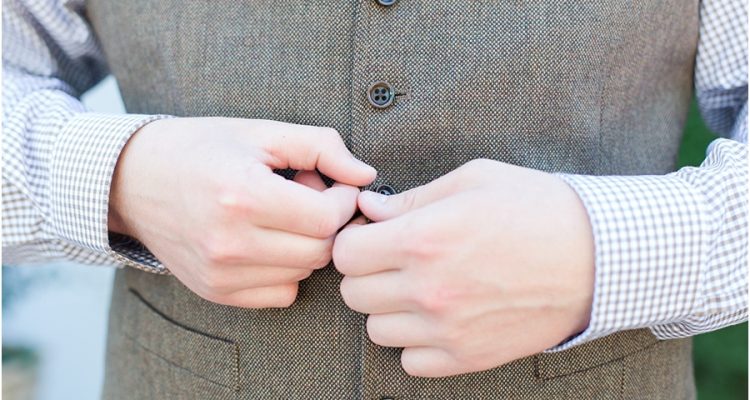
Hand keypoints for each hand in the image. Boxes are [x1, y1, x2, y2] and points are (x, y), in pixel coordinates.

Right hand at [109, 117, 375, 307]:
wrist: (133, 180)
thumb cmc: (201, 149)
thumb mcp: (261, 132)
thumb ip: (321, 147)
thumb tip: (366, 176)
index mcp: (243, 196)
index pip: (326, 218)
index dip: (343, 199)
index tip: (334, 183)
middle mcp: (230, 243)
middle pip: (321, 250)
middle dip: (327, 222)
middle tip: (307, 196)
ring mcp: (220, 274)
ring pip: (304, 273)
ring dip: (307, 244)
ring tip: (281, 215)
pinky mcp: (216, 292)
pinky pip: (282, 293)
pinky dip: (287, 270)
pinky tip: (268, 241)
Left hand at [333, 159, 593, 376]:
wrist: (599, 257)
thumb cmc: (537, 208)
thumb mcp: (473, 181)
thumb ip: (411, 198)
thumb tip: (368, 208)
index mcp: (423, 238)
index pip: (345, 253)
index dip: (354, 241)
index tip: (372, 236)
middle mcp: (428, 289)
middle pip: (353, 293)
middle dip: (367, 273)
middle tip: (395, 260)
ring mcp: (447, 329)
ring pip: (377, 329)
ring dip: (389, 309)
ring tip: (420, 288)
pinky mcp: (468, 357)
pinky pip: (411, 361)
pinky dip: (416, 342)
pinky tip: (439, 317)